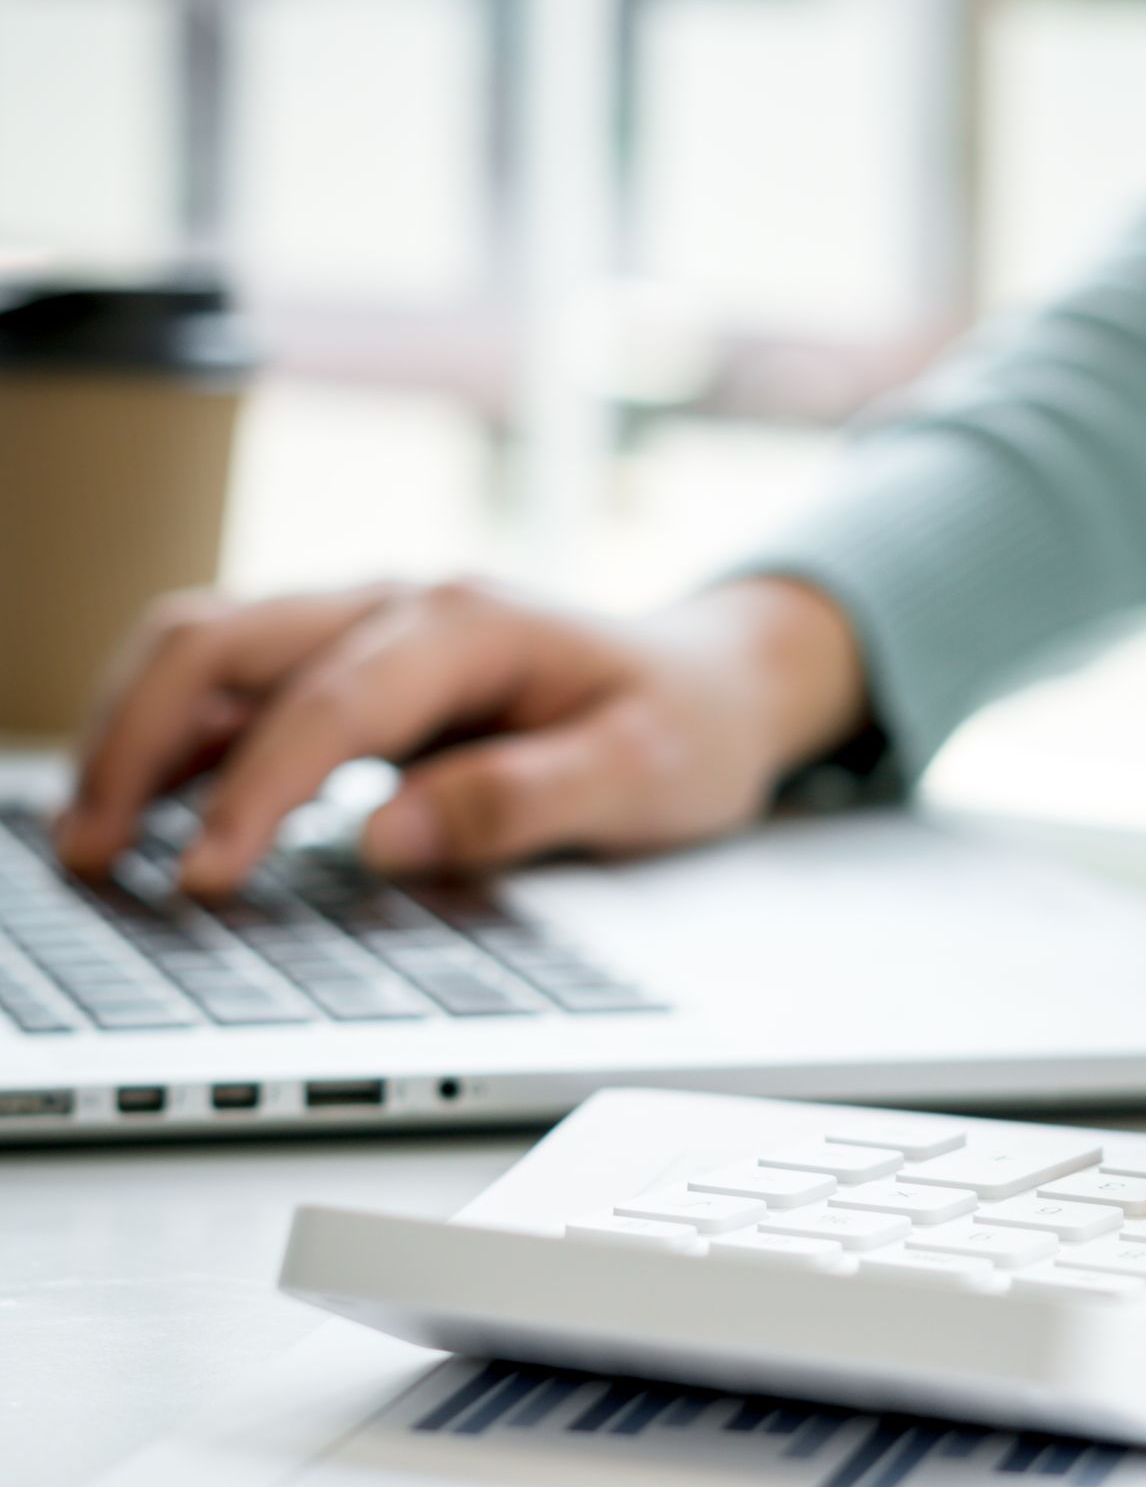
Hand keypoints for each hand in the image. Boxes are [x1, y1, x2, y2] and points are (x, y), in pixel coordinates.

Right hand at [55, 574, 868, 893]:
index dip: (257, 796)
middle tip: (97, 855)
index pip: (329, 706)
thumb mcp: (644, 775)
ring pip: (206, 649)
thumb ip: (519, 803)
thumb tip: (386, 838)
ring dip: (134, 731)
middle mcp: (397, 604)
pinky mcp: (346, 663)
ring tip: (92, 840)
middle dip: (141, 742)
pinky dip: (169, 735)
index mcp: (469, 622)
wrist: (712, 680)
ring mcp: (363, 626)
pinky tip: (139, 809)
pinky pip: (230, 681)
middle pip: (224, 642)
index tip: (205, 882)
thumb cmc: (683, 726)